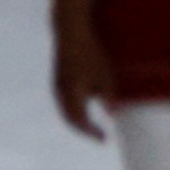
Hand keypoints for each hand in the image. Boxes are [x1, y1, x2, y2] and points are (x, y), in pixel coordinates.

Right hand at [49, 14, 113, 141]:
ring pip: (66, 112)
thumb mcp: (105, 75)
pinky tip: (84, 108)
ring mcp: (57, 86)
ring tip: (92, 126)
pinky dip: (74, 110)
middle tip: (99, 136)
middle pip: (71, 120)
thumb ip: (108, 97)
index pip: (81, 122)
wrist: (70, 30)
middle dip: (85, 131)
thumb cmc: (91, 51)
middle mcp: (61, 93)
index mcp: (72, 94)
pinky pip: (64, 102)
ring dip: (78, 121)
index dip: (92, 133)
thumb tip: (112, 116)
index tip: (105, 139)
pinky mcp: (58, 79)